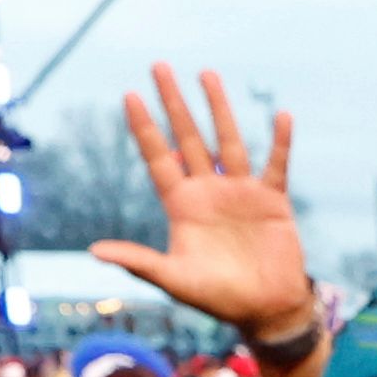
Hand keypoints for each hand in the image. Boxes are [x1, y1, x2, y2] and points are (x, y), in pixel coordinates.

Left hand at [105, 64, 318, 359]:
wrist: (265, 310)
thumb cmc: (218, 298)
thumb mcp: (174, 280)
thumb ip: (139, 262)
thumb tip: (94, 252)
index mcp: (182, 206)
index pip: (159, 157)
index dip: (144, 127)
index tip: (129, 95)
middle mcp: (208, 191)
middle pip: (188, 137)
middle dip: (173, 103)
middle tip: (159, 66)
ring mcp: (240, 192)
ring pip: (228, 140)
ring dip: (218, 108)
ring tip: (207, 74)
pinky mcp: (272, 200)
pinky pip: (276, 164)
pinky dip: (280, 141)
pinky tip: (281, 115)